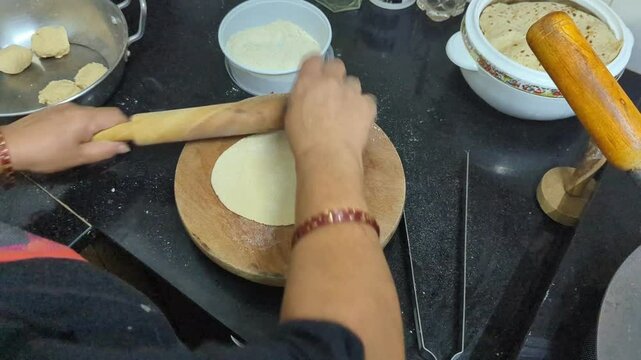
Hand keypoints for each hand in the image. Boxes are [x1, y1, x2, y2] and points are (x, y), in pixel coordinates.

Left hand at [1, 103, 129, 172]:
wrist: (9, 145)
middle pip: (105, 114)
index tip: (125, 142)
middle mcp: (78, 107)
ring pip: (91, 115)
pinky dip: (82, 126)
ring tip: (84, 146)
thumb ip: (104, 150)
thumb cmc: (46, 154)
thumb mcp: (78, 157)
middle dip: (111, 129)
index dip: (126, 128)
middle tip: (104, 148)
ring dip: (95, 128)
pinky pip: (77, 115)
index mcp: (86, 118)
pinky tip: (69, 140)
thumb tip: (124, 146)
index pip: (118, 116)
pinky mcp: (54, 110)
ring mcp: (64, 107)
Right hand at [285, 57, 375, 162]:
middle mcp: (331, 80)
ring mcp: (352, 91)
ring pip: (353, 83)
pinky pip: (367, 99)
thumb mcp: (292, 114)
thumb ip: (302, 96)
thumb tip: (309, 94)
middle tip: (332, 93)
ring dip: (349, 92)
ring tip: (346, 111)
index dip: (316, 67)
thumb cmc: (304, 140)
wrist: (328, 155)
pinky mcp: (367, 104)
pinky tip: (358, 120)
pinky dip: (363, 107)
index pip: (314, 60)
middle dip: (335, 75)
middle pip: (336, 65)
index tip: (316, 76)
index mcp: (308, 81)